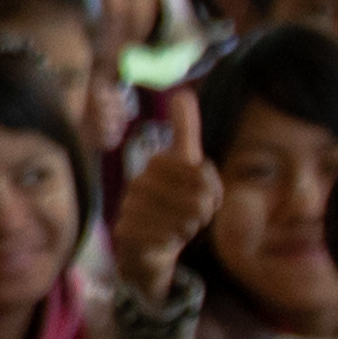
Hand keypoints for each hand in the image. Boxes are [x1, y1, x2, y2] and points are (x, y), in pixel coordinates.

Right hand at [108, 92, 214, 293]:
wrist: (146, 246)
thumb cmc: (170, 201)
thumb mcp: (184, 165)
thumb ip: (185, 131)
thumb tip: (182, 92)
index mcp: (157, 163)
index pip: (203, 175)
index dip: (213, 192)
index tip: (208, 200)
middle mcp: (139, 182)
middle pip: (197, 200)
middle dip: (201, 214)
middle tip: (192, 219)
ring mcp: (129, 206)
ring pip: (182, 220)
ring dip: (187, 229)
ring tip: (178, 229)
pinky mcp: (125, 231)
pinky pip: (164, 237)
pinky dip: (170, 242)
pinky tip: (165, 241)